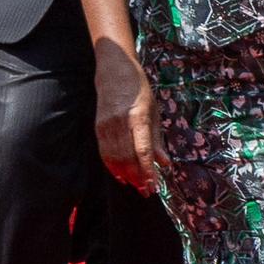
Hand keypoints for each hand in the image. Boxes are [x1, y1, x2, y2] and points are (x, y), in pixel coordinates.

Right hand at [92, 37, 160, 193]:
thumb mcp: (154, 111)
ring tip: (136, 186)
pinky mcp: (98, 127)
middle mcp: (121, 122)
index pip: (142, 150)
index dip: (147, 171)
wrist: (114, 71)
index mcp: (138, 117)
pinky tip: (121, 176)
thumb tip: (165, 164)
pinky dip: (112, 168)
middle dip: (138, 178)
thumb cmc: (139, 90)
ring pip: (115, 158)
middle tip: (146, 192)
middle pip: (128, 158)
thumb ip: (157, 139)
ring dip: (126, 176)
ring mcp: (107, 125)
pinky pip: (104, 153)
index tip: (153, 186)